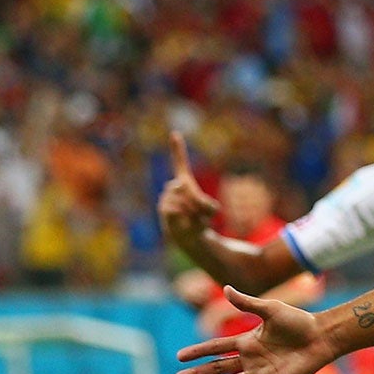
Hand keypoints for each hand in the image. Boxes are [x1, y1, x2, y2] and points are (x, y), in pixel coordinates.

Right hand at [158, 132, 219, 254]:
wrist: (191, 240)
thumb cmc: (200, 222)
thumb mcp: (209, 210)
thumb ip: (206, 204)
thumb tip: (201, 205)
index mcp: (183, 184)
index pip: (179, 164)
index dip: (177, 149)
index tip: (175, 133)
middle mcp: (171, 189)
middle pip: (188, 188)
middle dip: (200, 202)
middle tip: (202, 215)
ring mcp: (165, 199)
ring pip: (186, 201)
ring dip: (196, 213)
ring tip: (194, 220)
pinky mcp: (163, 210)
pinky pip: (178, 210)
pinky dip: (187, 219)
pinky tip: (186, 225)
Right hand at [174, 287, 333, 373]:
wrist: (320, 337)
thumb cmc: (298, 321)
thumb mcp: (270, 309)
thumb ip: (247, 303)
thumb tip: (225, 288)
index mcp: (247, 340)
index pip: (216, 347)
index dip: (198, 351)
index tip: (179, 356)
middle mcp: (250, 358)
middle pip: (218, 368)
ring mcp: (260, 372)